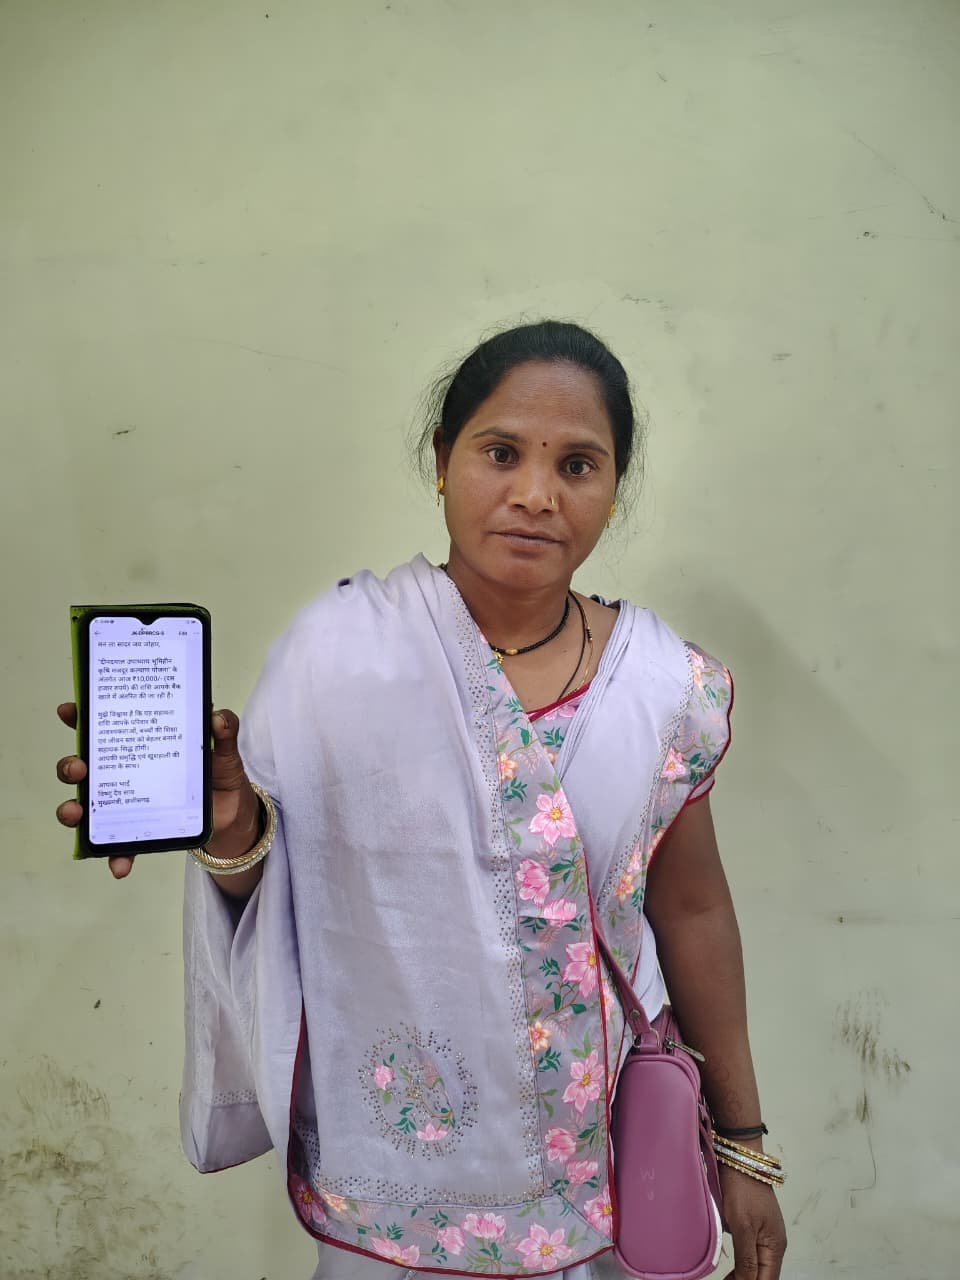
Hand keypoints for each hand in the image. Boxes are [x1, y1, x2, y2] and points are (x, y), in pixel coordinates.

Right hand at [55, 703, 260, 878]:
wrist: (232, 814)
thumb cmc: (218, 774)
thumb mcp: (223, 751)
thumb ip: (223, 732)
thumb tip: (217, 717)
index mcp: (139, 745)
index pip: (104, 727)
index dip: (82, 717)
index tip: (70, 710)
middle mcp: (124, 773)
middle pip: (84, 768)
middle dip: (71, 767)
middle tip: (79, 768)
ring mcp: (126, 803)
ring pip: (87, 806)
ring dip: (73, 810)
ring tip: (76, 812)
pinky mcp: (137, 831)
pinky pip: (119, 846)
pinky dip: (116, 856)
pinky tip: (119, 865)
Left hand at [721, 1165, 786, 1279]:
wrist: (740, 1160)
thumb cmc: (743, 1189)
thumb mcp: (743, 1225)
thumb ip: (747, 1257)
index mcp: (775, 1246)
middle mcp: (774, 1244)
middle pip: (763, 1275)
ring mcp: (765, 1236)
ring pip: (757, 1267)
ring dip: (744, 1276)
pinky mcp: (754, 1228)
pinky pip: (751, 1254)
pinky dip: (743, 1265)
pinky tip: (732, 1269)